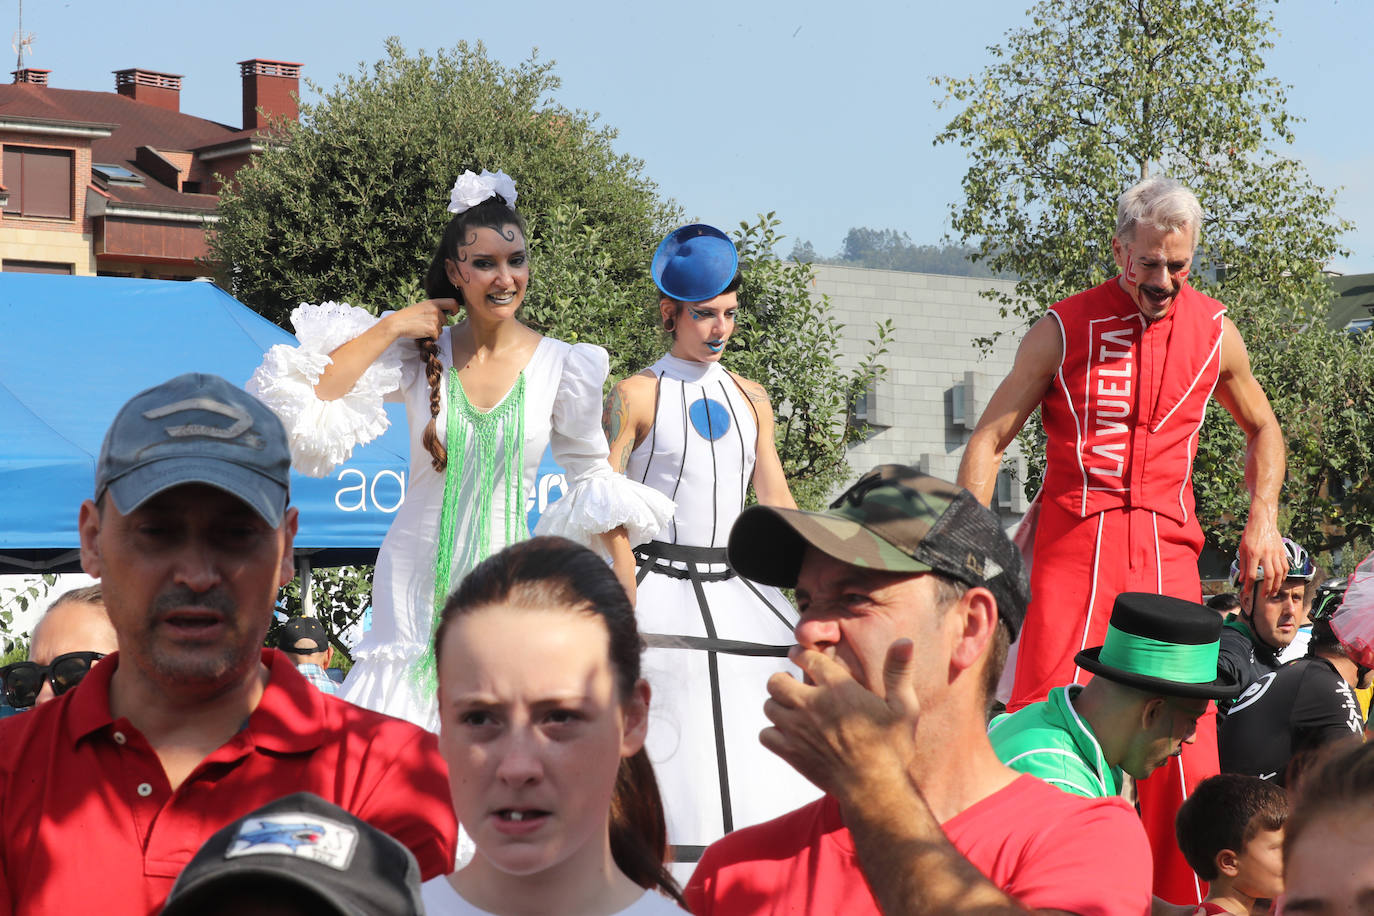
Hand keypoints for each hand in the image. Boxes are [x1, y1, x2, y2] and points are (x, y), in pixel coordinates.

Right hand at [385, 298, 459, 340]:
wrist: (397, 323)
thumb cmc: (407, 316)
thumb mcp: (421, 307)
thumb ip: (432, 308)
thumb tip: (442, 313)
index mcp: (433, 302)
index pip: (453, 302)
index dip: (455, 308)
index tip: (453, 313)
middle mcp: (435, 310)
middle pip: (445, 320)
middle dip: (438, 324)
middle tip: (425, 324)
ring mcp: (435, 320)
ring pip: (440, 330)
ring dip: (433, 331)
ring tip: (421, 327)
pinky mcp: (432, 330)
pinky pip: (436, 337)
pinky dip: (430, 337)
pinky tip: (421, 333)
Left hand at [760, 640, 919, 800]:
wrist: (875, 790)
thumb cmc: (892, 749)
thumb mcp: (903, 707)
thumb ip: (899, 672)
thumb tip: (904, 642)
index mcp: (838, 689)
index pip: (807, 659)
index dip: (801, 655)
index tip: (800, 657)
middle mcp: (812, 704)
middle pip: (777, 681)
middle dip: (783, 680)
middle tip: (792, 686)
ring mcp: (797, 729)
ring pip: (769, 706)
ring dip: (778, 706)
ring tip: (790, 710)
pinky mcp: (790, 752)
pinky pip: (766, 734)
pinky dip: (772, 733)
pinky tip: (787, 735)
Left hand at [1237, 514, 1285, 596]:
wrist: (1263, 521)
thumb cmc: (1250, 535)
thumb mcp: (1242, 549)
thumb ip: (1243, 565)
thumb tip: (1242, 580)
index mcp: (1253, 553)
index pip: (1252, 574)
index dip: (1249, 585)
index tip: (1247, 591)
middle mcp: (1265, 554)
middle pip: (1269, 576)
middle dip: (1267, 588)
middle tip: (1265, 596)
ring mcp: (1275, 553)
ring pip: (1279, 573)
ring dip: (1277, 585)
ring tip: (1273, 592)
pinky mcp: (1282, 551)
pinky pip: (1285, 567)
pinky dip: (1283, 576)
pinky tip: (1280, 581)